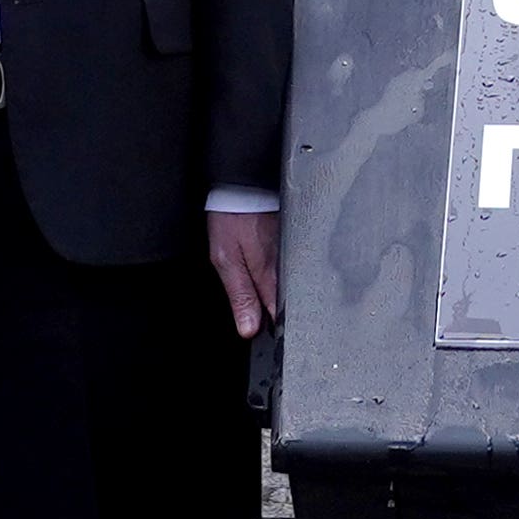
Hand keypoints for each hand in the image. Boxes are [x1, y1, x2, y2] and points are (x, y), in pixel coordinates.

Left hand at [208, 206, 280, 337]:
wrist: (245, 185)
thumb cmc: (232, 219)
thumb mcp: (226, 260)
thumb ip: (240, 295)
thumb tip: (249, 328)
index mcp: (270, 275)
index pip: (278, 316)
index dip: (271, 329)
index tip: (262, 332)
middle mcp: (286, 268)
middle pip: (287, 303)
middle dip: (276, 314)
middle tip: (260, 315)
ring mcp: (292, 255)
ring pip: (290, 286)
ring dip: (281, 295)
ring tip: (264, 293)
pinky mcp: (293, 244)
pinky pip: (291, 269)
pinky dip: (283, 275)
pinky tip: (272, 272)